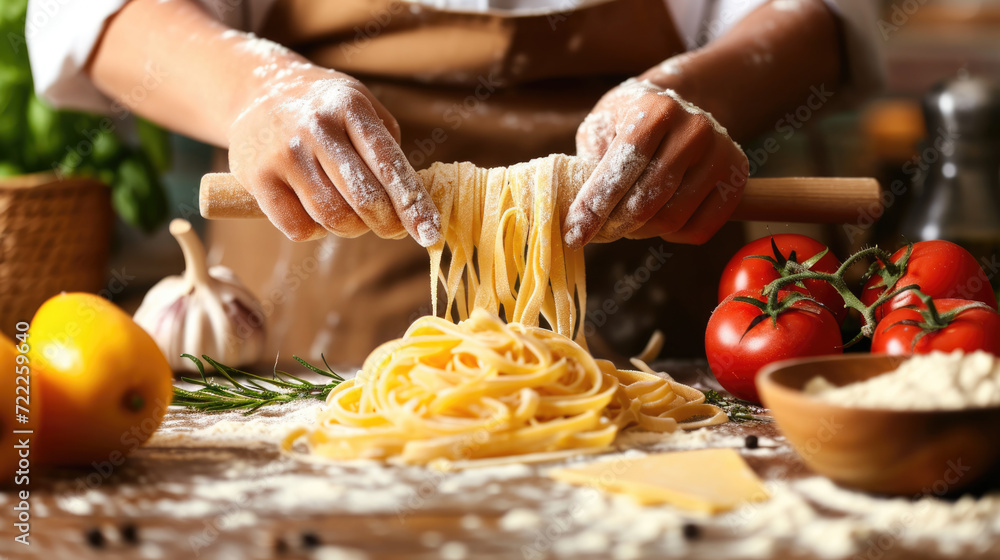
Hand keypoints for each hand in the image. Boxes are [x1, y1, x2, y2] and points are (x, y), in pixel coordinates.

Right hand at [227, 67, 440, 244]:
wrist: (255, 89)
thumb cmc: (323, 107)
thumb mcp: (361, 104)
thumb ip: (388, 146)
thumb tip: (411, 201)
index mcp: (349, 107)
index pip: (389, 165)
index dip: (413, 205)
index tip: (430, 234)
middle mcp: (316, 128)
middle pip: (364, 199)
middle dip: (387, 224)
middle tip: (393, 230)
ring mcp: (284, 153)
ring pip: (333, 218)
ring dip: (352, 228)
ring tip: (353, 215)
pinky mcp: (257, 178)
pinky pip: (299, 228)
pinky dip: (317, 231)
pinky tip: (318, 213)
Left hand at [565, 79, 748, 246]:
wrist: (681, 107)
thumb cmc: (629, 120)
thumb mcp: (601, 126)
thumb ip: (587, 163)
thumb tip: (576, 215)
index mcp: (656, 110)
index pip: (622, 169)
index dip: (593, 207)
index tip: (573, 234)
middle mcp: (694, 129)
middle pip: (646, 202)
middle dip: (614, 225)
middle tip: (597, 233)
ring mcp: (721, 153)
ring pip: (672, 219)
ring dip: (641, 231)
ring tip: (625, 222)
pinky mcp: (736, 178)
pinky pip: (700, 229)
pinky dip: (672, 236)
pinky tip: (658, 220)